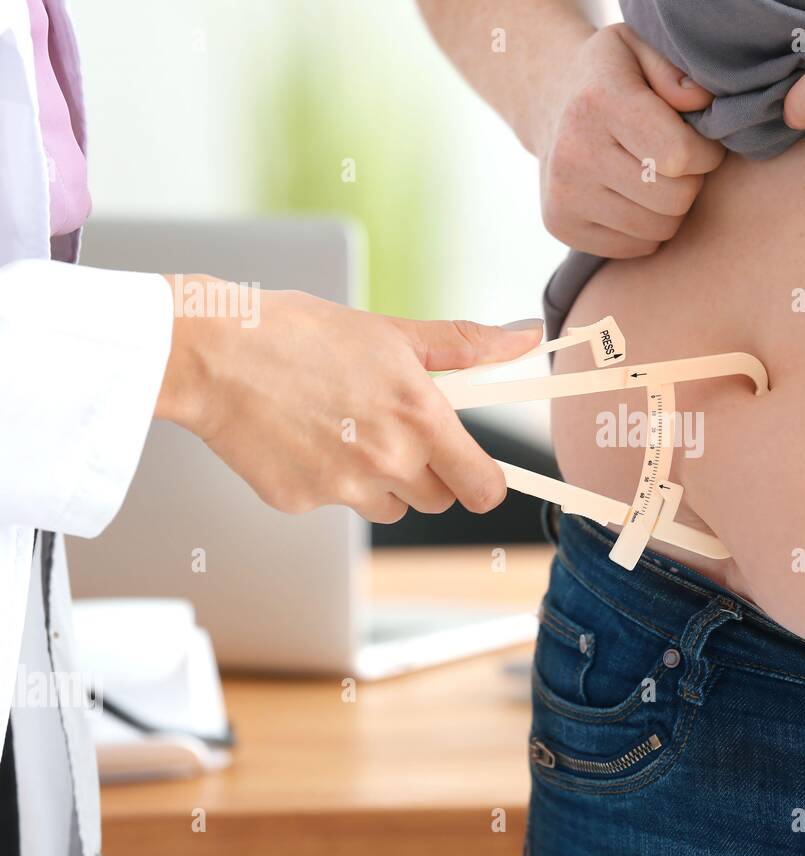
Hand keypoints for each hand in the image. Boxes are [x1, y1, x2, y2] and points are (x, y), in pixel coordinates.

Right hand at [156, 276, 541, 522]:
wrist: (212, 352)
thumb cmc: (300, 334)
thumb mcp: (393, 334)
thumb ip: (465, 345)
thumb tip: (526, 339)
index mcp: (421, 418)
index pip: (483, 487)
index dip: (484, 482)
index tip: (474, 470)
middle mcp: (388, 461)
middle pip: (439, 500)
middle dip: (429, 474)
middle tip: (394, 431)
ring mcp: (343, 488)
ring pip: (390, 507)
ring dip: (380, 481)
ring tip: (343, 429)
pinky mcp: (301, 504)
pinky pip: (336, 504)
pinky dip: (327, 481)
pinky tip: (303, 439)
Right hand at [533, 23, 725, 257]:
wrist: (549, 103)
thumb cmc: (611, 77)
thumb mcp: (640, 49)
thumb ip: (675, 72)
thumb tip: (701, 102)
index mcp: (599, 102)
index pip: (678, 155)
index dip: (706, 153)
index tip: (701, 143)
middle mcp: (574, 153)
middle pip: (674, 198)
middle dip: (690, 181)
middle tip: (676, 162)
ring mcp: (564, 196)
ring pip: (659, 229)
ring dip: (670, 208)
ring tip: (653, 177)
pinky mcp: (561, 227)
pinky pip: (637, 248)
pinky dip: (646, 228)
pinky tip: (631, 197)